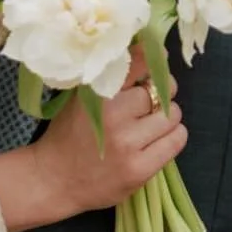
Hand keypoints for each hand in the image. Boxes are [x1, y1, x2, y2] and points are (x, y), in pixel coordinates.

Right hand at [0, 73, 186, 231]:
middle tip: (150, 102)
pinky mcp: (140, 169)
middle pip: (160, 91)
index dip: (154, 60)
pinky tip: (159, 139)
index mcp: (97, 95)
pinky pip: (176, 141)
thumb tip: (144, 52)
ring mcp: (128, 144)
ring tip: (152, 124)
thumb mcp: (80, 98)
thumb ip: (108, 79)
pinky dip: (173, 136)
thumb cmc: (68, 135)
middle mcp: (113, 117)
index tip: (159, 59)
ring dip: (167, 117)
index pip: (138, 64)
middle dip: (160, 94)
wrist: (55, 180)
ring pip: (172, 116)